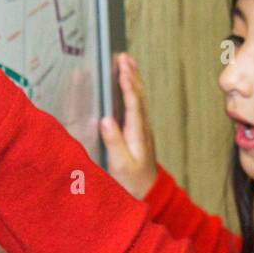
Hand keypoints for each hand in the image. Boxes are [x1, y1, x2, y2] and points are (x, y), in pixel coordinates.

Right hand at [100, 53, 157, 198]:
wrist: (148, 195)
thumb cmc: (132, 183)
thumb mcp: (120, 166)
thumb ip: (114, 143)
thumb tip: (105, 120)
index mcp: (137, 134)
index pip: (134, 105)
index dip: (128, 86)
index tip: (122, 70)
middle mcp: (142, 128)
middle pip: (139, 96)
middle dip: (131, 75)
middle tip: (124, 56)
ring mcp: (142, 130)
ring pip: (139, 99)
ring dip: (134, 79)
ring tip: (127, 62)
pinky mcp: (138, 132)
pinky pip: (136, 105)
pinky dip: (132, 90)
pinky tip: (128, 84)